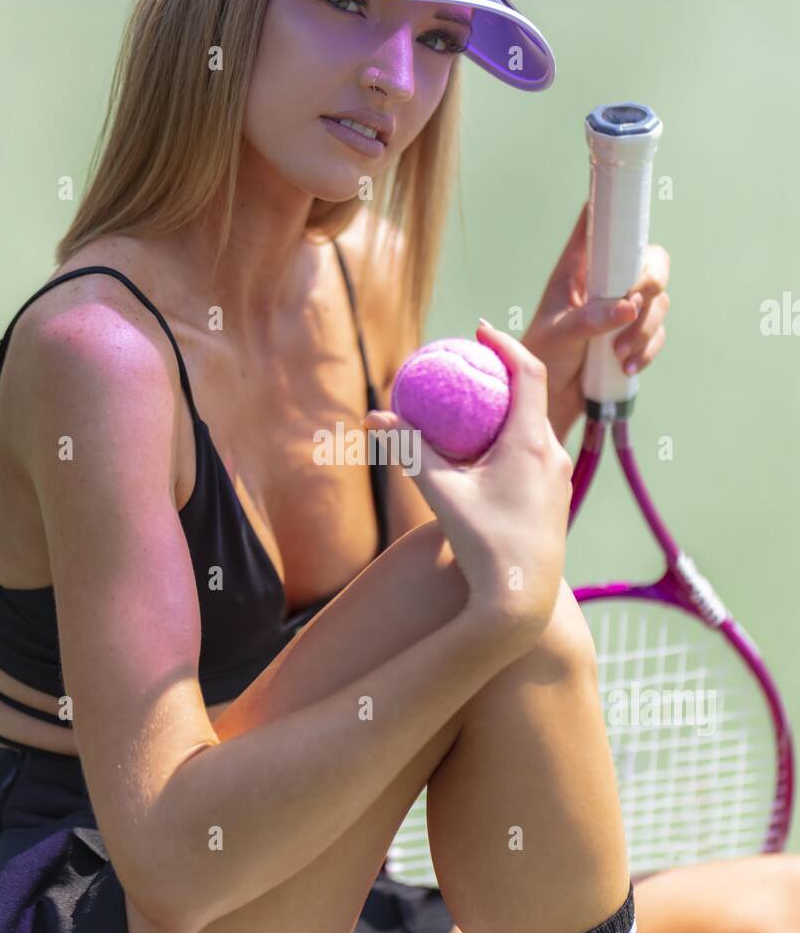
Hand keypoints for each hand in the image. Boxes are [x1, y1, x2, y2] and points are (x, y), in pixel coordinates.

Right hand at [365, 325, 572, 654]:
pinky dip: (508, 441)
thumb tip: (375, 416)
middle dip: (500, 376)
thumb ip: (409, 451)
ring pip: (532, 429)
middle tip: (466, 366)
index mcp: (531, 444)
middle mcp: (552, 455)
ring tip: (469, 408)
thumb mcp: (441, 495)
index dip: (505, 345)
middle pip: (532, 398)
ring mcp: (557, 479)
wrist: (522, 601)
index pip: (528, 373)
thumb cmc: (483, 546)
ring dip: (504, 412)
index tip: (478, 331)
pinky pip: (531, 455)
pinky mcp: (553, 500)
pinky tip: (480, 456)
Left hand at [522, 202, 670, 439]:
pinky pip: (658, 332)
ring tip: (619, 353)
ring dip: (646, 327)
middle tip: (636, 307)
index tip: (629, 206)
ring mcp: (622, 307)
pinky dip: (648, 349)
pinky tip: (627, 366)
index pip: (599, 222)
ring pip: (659, 299)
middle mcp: (604, 280)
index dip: (617, 207)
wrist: (548, 397)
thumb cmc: (542, 356)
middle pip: (649, 258)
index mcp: (579, 266)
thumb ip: (589, 320)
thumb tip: (628, 307)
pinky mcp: (634, 333)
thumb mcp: (559, 335)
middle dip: (651, 283)